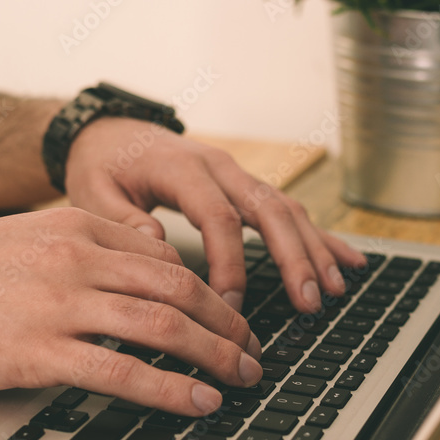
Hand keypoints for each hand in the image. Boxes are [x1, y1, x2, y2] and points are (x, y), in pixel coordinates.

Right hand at [0, 209, 262, 415]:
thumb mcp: (23, 242)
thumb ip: (81, 255)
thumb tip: (135, 279)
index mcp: (76, 227)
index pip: (167, 260)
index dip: (211, 293)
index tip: (230, 317)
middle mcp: (77, 258)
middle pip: (180, 291)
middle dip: (228, 325)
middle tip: (254, 351)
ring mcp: (59, 303)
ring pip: (164, 327)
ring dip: (216, 355)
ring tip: (243, 378)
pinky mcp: (37, 351)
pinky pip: (123, 370)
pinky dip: (171, 389)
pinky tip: (199, 402)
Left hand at [64, 117, 367, 312]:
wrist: (108, 132)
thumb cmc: (101, 165)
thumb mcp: (92, 192)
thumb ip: (122, 221)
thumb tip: (158, 246)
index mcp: (183, 169)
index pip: (219, 219)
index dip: (230, 265)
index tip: (230, 308)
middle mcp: (219, 167)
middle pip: (269, 211)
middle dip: (293, 258)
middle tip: (309, 301)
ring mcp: (237, 175)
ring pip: (286, 209)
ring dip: (313, 249)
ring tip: (334, 289)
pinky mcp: (245, 186)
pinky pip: (288, 210)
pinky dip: (319, 237)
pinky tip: (347, 261)